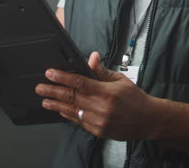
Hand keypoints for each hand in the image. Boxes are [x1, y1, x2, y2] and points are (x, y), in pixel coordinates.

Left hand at [35, 52, 155, 140]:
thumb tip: (91, 58)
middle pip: (71, 97)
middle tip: (40, 87)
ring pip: (72, 111)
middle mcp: (101, 108)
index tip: (50, 73)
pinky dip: (68, 115)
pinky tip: (60, 110)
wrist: (148, 120)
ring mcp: (98, 121)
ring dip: (56, 105)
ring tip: (44, 101)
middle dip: (53, 91)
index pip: (79, 82)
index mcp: (106, 92)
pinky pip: (79, 121)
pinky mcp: (98, 131)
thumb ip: (102, 71)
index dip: (62, 77)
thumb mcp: (120, 79)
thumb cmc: (135, 98)